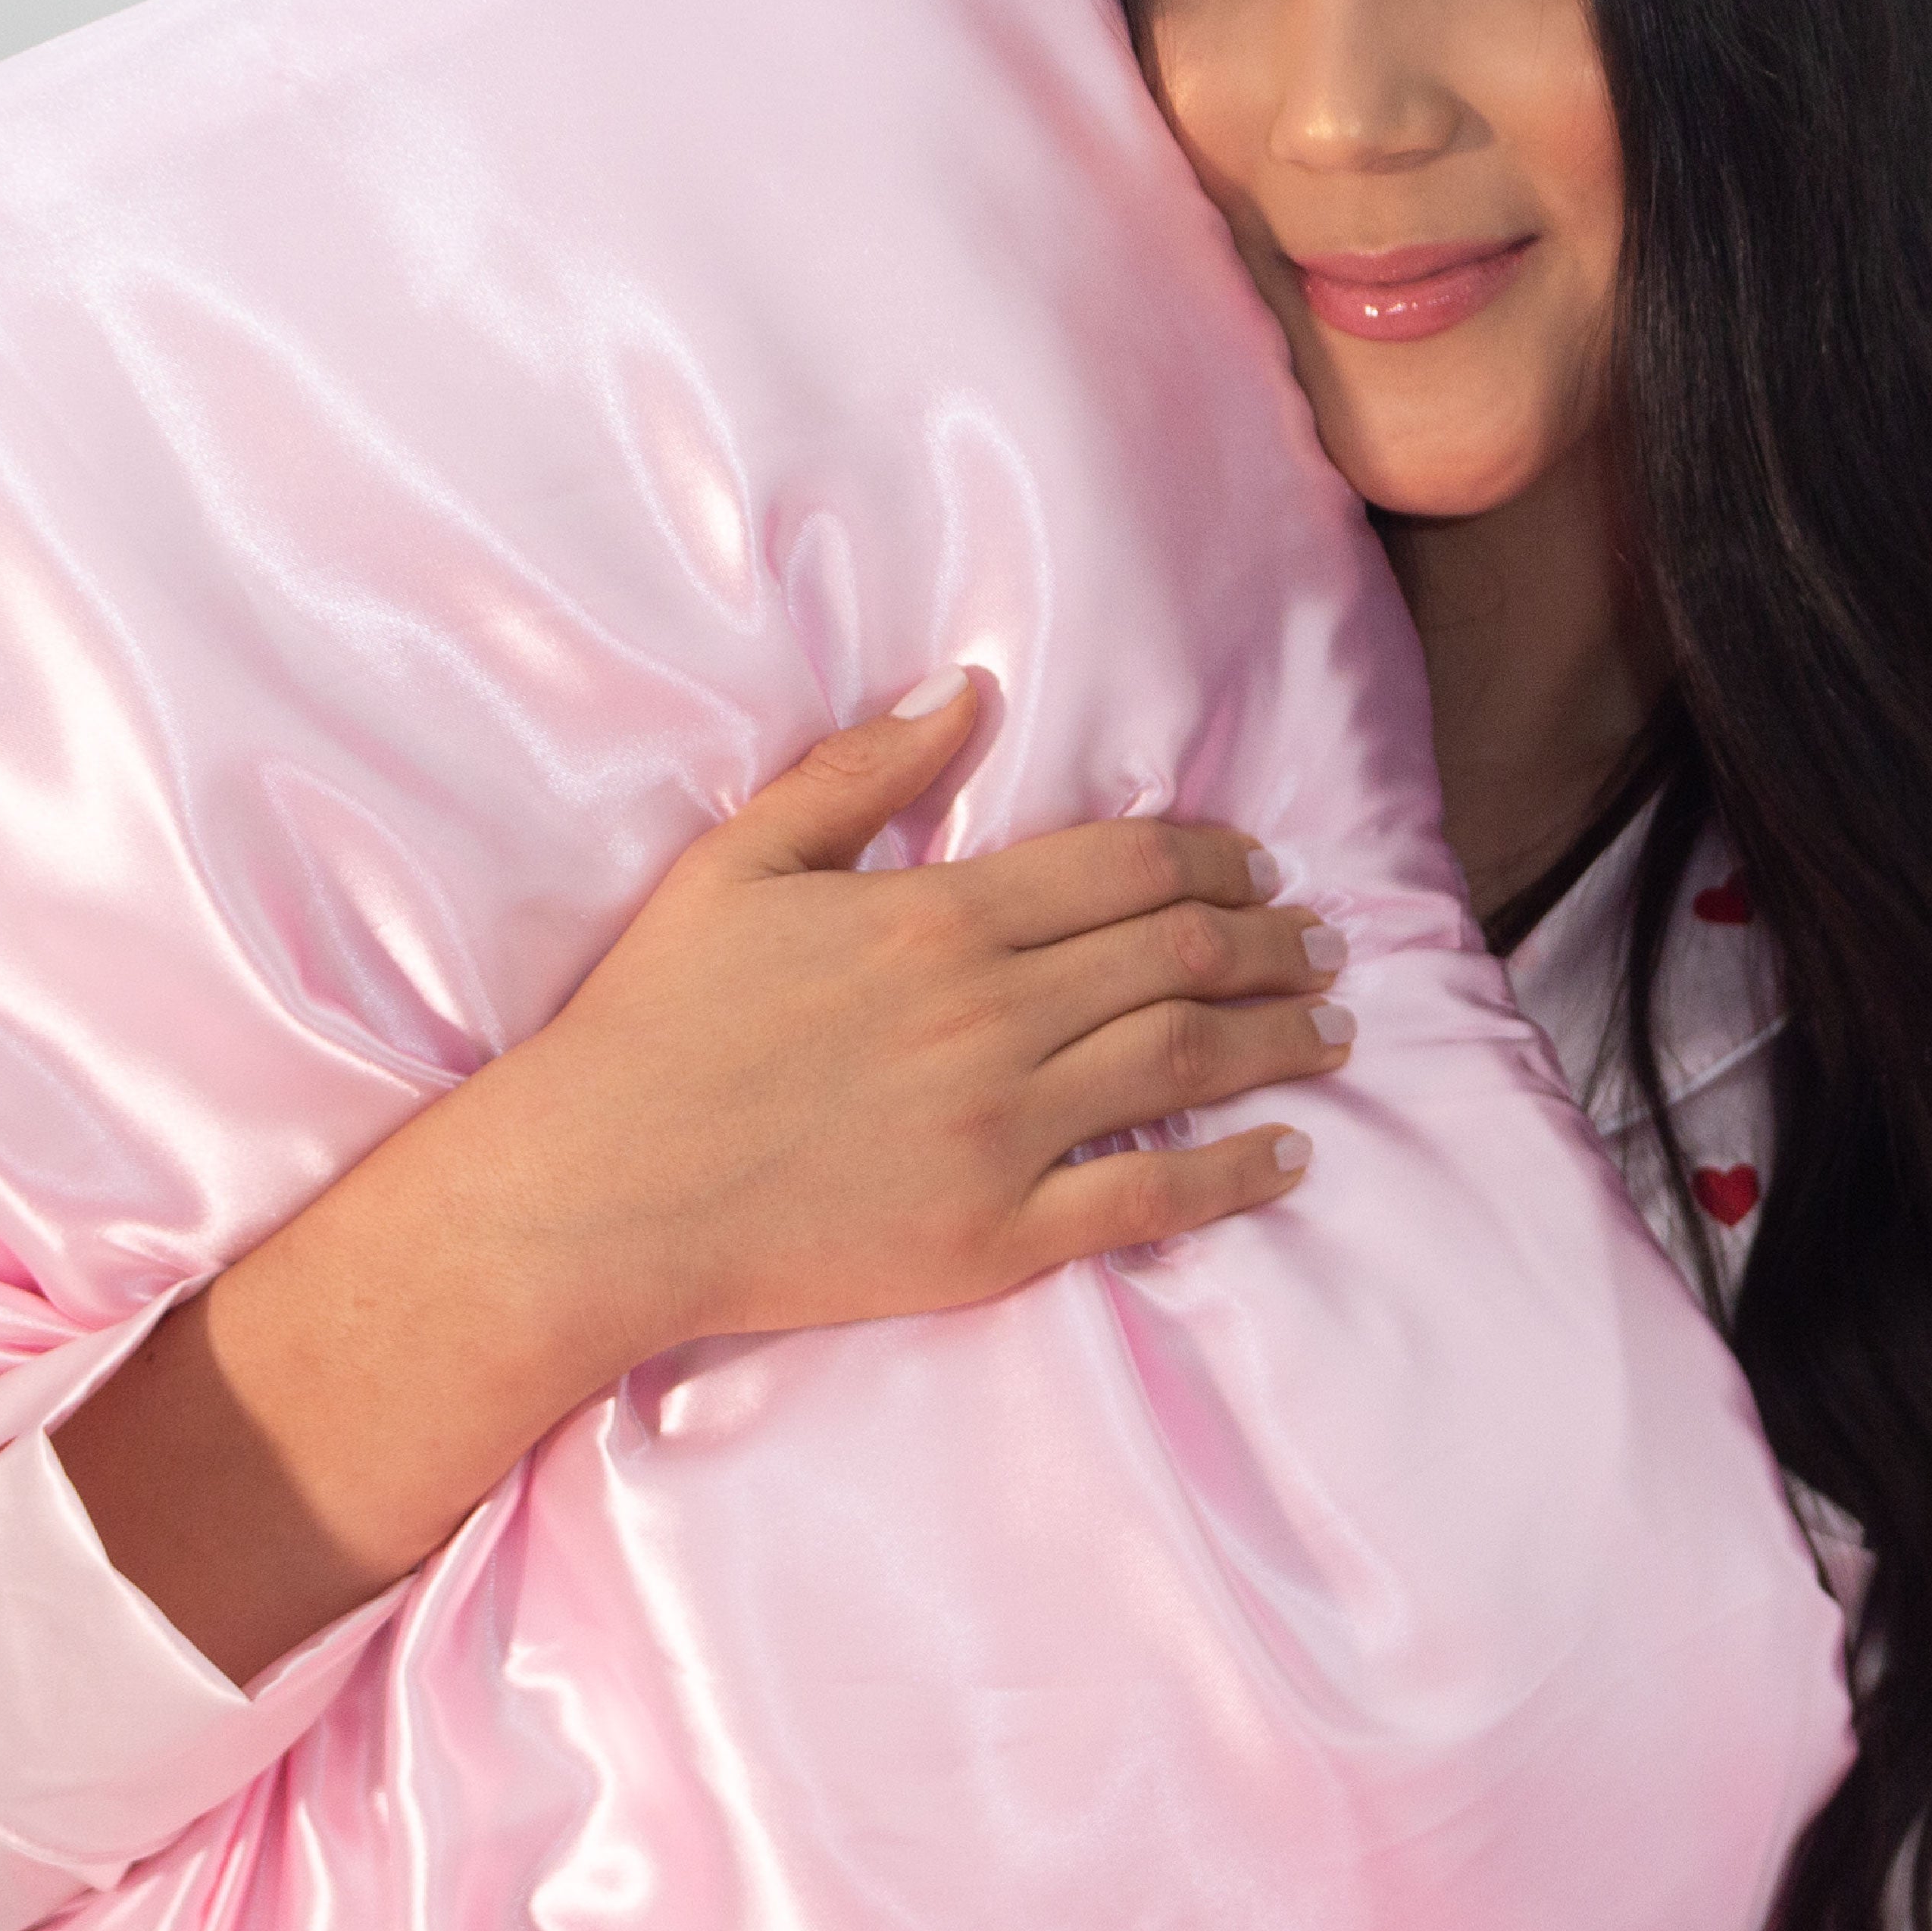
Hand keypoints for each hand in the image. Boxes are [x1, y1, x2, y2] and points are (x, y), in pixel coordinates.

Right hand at [428, 667, 1351, 1379]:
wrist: (598, 1193)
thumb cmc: (654, 1021)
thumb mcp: (738, 864)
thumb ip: (858, 774)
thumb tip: (965, 694)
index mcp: (938, 917)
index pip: (1127, 867)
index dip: (1216, 858)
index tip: (1261, 866)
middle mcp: (991, 1016)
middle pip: (1180, 957)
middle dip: (1272, 943)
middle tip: (1322, 944)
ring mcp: (1001, 1132)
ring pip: (1186, 1064)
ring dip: (1280, 1039)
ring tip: (1332, 1029)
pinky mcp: (994, 1237)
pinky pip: (1148, 1199)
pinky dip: (1233, 1174)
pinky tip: (1284, 1157)